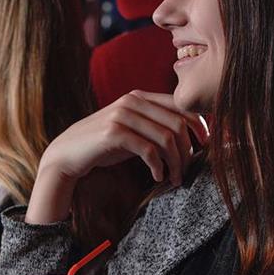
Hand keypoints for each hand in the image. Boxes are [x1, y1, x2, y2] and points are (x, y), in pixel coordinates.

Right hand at [27, 91, 207, 223]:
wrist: (67, 154)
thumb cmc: (104, 145)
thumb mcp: (132, 130)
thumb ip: (154, 125)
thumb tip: (190, 136)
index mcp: (140, 96)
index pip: (180, 104)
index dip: (199, 124)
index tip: (206, 145)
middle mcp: (132, 101)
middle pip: (178, 123)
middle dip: (188, 150)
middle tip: (188, 170)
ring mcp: (122, 115)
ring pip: (166, 138)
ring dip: (176, 162)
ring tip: (175, 178)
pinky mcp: (114, 133)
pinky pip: (149, 150)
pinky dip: (158, 166)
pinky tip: (158, 177)